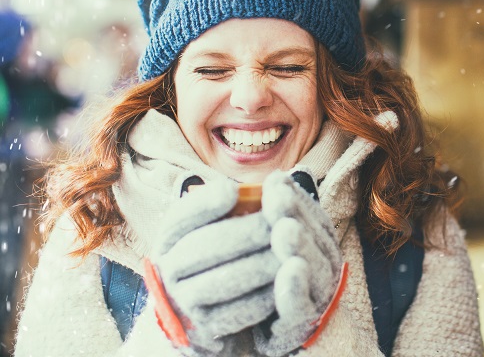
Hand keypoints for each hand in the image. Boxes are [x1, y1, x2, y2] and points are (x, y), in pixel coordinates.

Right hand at [147, 179, 278, 355]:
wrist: (207, 308)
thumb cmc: (221, 253)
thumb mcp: (219, 225)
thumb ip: (237, 205)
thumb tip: (271, 182)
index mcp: (171, 237)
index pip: (181, 217)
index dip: (204, 203)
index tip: (233, 190)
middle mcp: (168, 268)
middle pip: (203, 247)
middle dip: (246, 232)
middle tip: (280, 223)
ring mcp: (182, 300)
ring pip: (221, 281)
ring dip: (259, 265)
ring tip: (289, 252)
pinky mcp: (203, 327)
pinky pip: (235, 312)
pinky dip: (262, 297)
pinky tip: (284, 282)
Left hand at [252, 170, 344, 356]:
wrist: (298, 339)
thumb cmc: (282, 288)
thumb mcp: (284, 249)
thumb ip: (282, 218)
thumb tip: (277, 177)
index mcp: (321, 244)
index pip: (310, 216)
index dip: (293, 197)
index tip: (275, 180)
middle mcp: (326, 266)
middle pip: (312, 238)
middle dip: (295, 215)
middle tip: (278, 198)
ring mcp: (320, 296)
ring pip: (311, 268)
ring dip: (299, 247)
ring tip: (284, 230)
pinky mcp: (306, 326)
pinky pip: (303, 306)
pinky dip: (297, 289)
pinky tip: (291, 271)